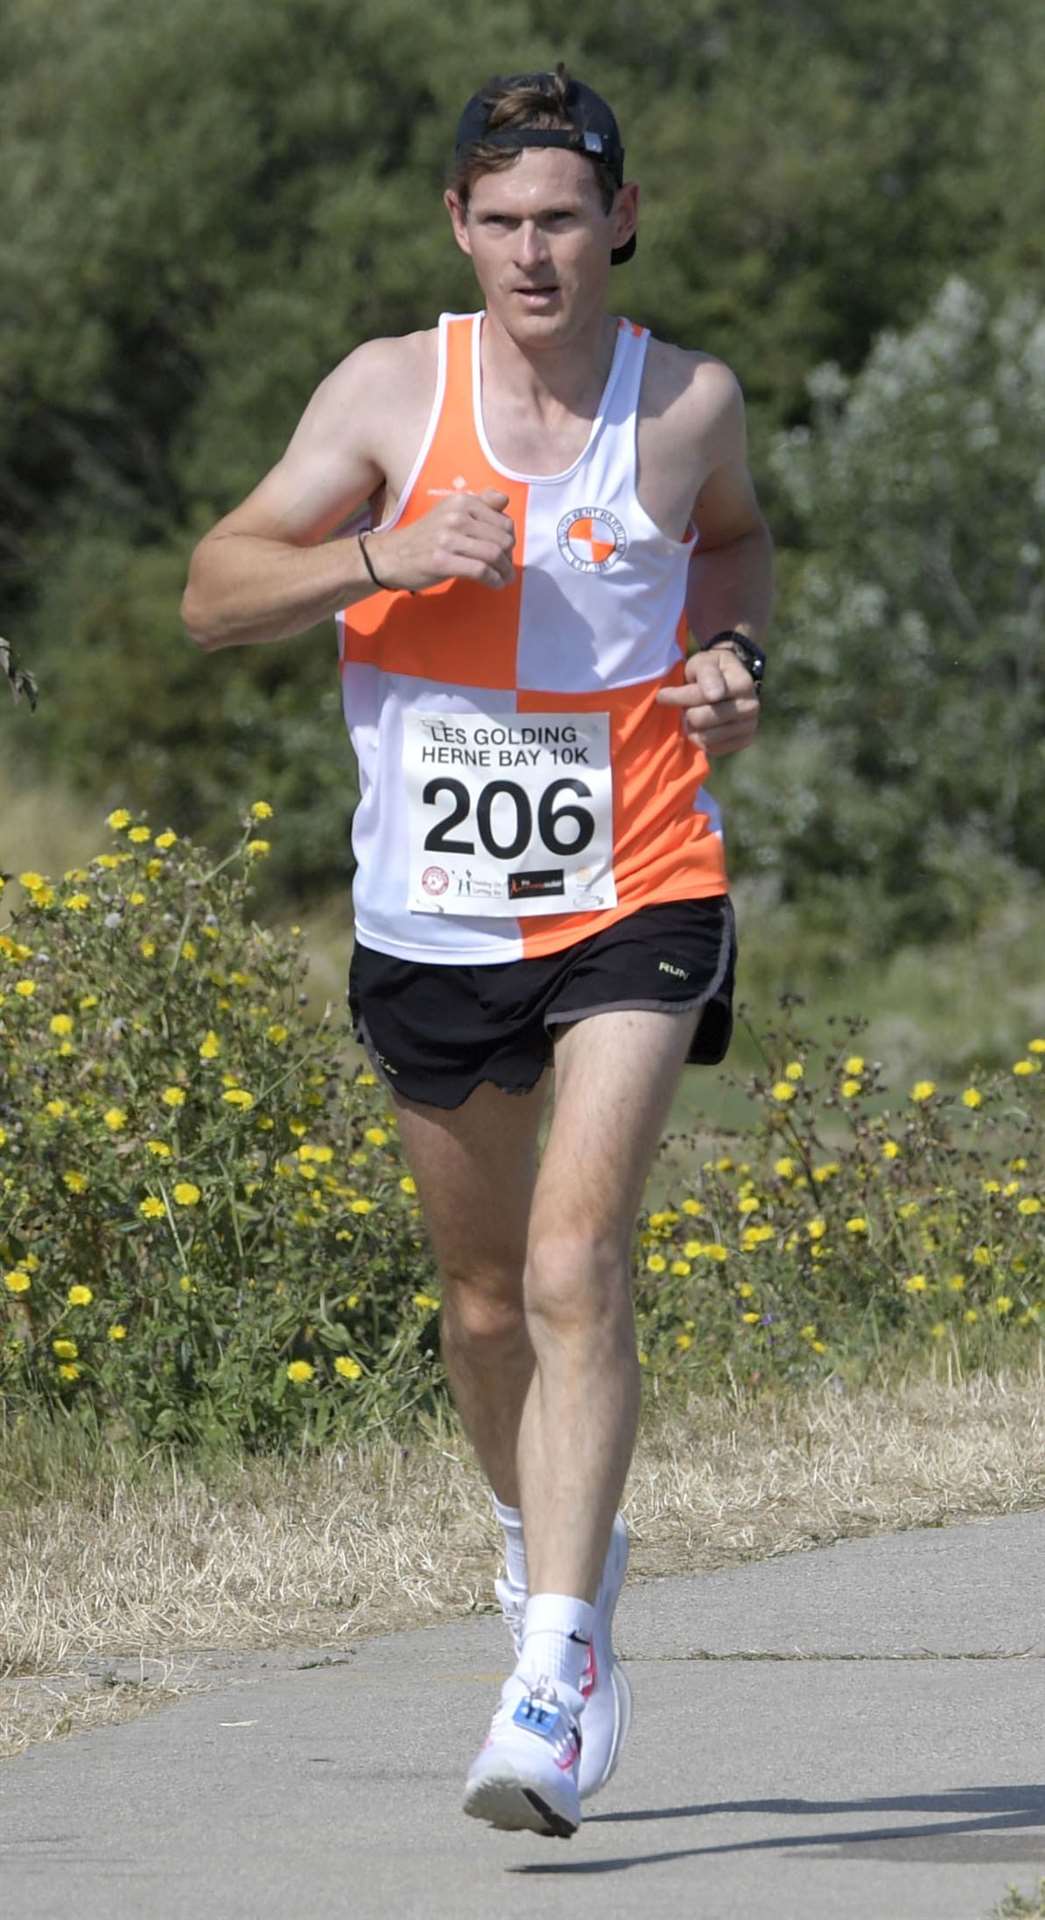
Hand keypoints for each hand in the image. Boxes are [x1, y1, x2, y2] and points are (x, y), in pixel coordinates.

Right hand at [363, 489, 515, 591]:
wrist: (391, 556)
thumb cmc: (426, 537)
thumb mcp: (450, 512)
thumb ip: (479, 504)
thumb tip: (505, 500)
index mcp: (461, 501)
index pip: (503, 520)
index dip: (510, 539)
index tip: (506, 552)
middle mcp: (456, 516)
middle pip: (502, 539)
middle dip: (509, 557)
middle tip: (506, 568)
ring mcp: (448, 539)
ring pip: (494, 555)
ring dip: (505, 571)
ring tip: (505, 579)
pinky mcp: (442, 561)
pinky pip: (481, 571)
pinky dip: (494, 580)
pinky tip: (495, 584)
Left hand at [655, 647, 760, 755]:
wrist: (729, 681)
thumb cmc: (711, 670)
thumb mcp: (705, 662)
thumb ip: (707, 674)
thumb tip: (714, 695)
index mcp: (743, 683)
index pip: (701, 696)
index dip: (677, 696)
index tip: (662, 695)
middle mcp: (751, 707)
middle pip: (700, 719)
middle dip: (686, 711)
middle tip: (685, 706)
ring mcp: (749, 726)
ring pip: (705, 737)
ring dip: (692, 728)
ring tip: (694, 715)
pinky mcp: (743, 742)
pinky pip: (712, 749)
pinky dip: (701, 739)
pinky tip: (703, 727)